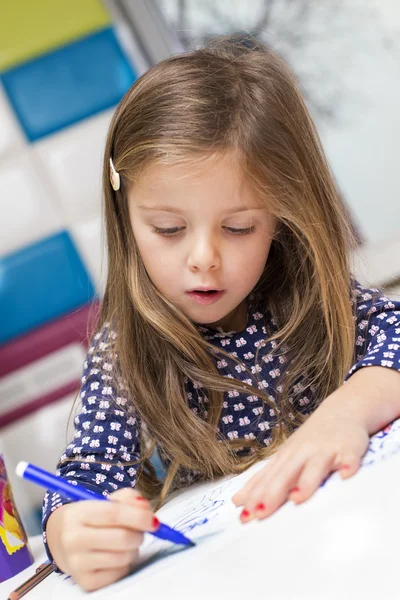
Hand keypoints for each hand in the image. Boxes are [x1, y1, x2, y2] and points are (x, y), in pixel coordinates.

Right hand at [46, 488, 158, 591]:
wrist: (61, 539)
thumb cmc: (90, 517)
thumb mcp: (105, 501)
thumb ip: (128, 499)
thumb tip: (146, 510)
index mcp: (77, 514)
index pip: (113, 514)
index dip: (138, 517)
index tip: (154, 521)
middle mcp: (73, 540)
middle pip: (122, 538)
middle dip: (139, 534)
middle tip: (139, 532)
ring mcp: (77, 564)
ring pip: (124, 558)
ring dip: (133, 549)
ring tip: (125, 543)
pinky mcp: (86, 582)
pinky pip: (120, 573)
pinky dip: (125, 564)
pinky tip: (115, 556)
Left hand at [232, 394, 369, 521]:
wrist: (342, 409)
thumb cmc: (311, 440)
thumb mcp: (286, 457)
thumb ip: (265, 479)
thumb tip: (238, 502)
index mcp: (287, 457)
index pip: (268, 478)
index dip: (256, 495)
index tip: (244, 515)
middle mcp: (303, 453)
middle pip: (286, 473)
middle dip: (273, 492)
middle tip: (260, 512)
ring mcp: (325, 449)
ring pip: (315, 466)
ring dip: (307, 481)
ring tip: (298, 499)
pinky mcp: (349, 447)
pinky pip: (349, 456)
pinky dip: (348, 465)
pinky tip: (346, 475)